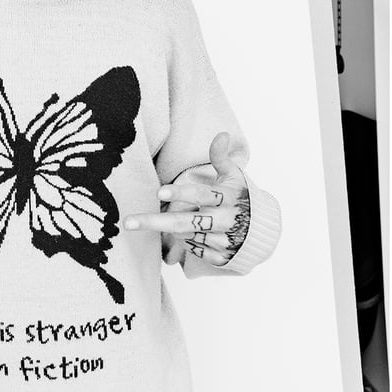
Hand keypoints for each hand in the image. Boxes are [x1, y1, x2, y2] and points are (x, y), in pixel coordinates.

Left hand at [124, 132, 250, 265]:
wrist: (262, 230)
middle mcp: (224, 220)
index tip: (159, 192)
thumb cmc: (240, 196)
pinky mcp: (221, 257)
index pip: (201, 195)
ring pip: (186, 236)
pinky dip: (186, 244)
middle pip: (185, 222)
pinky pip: (194, 251)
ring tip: (166, 221)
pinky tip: (186, 234)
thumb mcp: (233, 175)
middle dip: (155, 222)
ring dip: (172, 230)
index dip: (180, 193)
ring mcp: (223, 241)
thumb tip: (221, 134)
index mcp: (226, 198)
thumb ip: (220, 156)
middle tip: (128, 222)